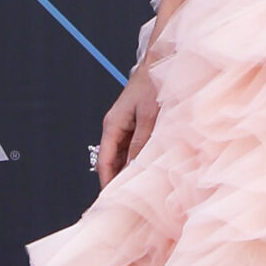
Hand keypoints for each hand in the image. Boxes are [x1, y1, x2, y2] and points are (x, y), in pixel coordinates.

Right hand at [96, 70, 159, 188]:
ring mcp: (126, 126)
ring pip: (124, 155)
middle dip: (118, 179)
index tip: (110, 199)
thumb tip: (134, 167)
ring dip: (129, 169)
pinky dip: (138, 158)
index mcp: (112, 124)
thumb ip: (141, 142)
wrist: (160, 65)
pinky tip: (147, 169)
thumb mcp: (148, 116)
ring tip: (137, 189)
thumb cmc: (152, 84)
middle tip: (126, 200)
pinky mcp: (136, 124)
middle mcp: (115, 126)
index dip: (107, 181)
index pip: (105, 161)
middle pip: (113, 160)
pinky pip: (134, 147)